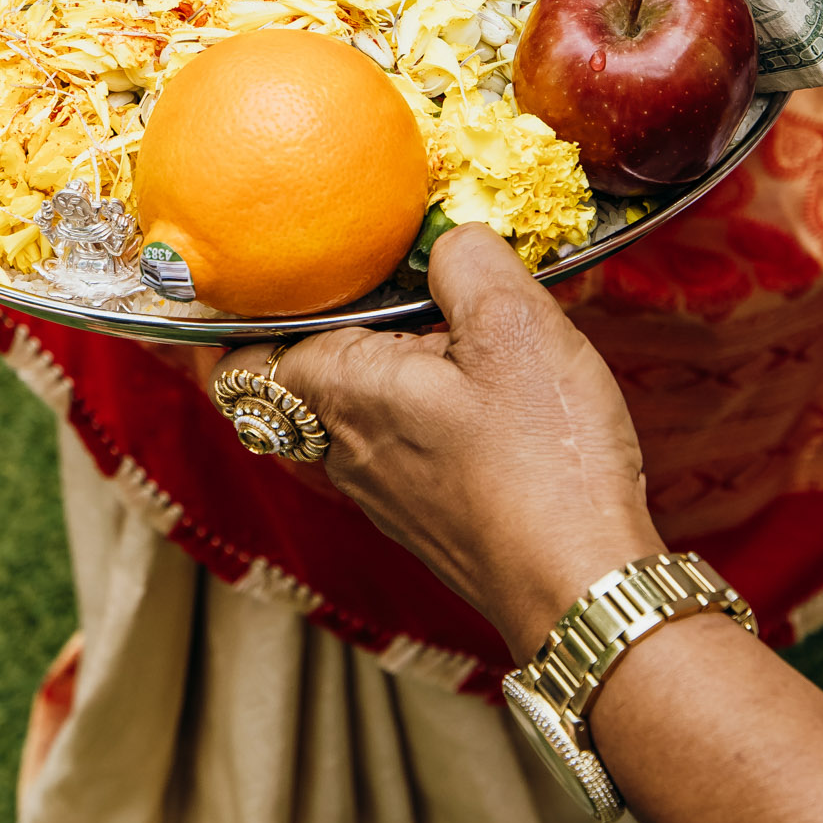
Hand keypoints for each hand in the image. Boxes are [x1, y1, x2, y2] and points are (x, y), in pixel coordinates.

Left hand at [226, 226, 664, 655]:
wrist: (582, 584)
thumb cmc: (544, 460)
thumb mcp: (515, 324)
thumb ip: (468, 261)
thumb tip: (449, 238)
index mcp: (340, 392)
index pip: (239, 357)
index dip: (248, 314)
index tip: (284, 275)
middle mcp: (343, 450)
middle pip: (302, 377)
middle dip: (340, 328)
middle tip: (397, 287)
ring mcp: (383, 494)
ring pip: (356, 414)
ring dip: (391, 374)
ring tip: (457, 341)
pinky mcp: (426, 519)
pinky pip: (403, 449)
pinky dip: (427, 417)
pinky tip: (490, 405)